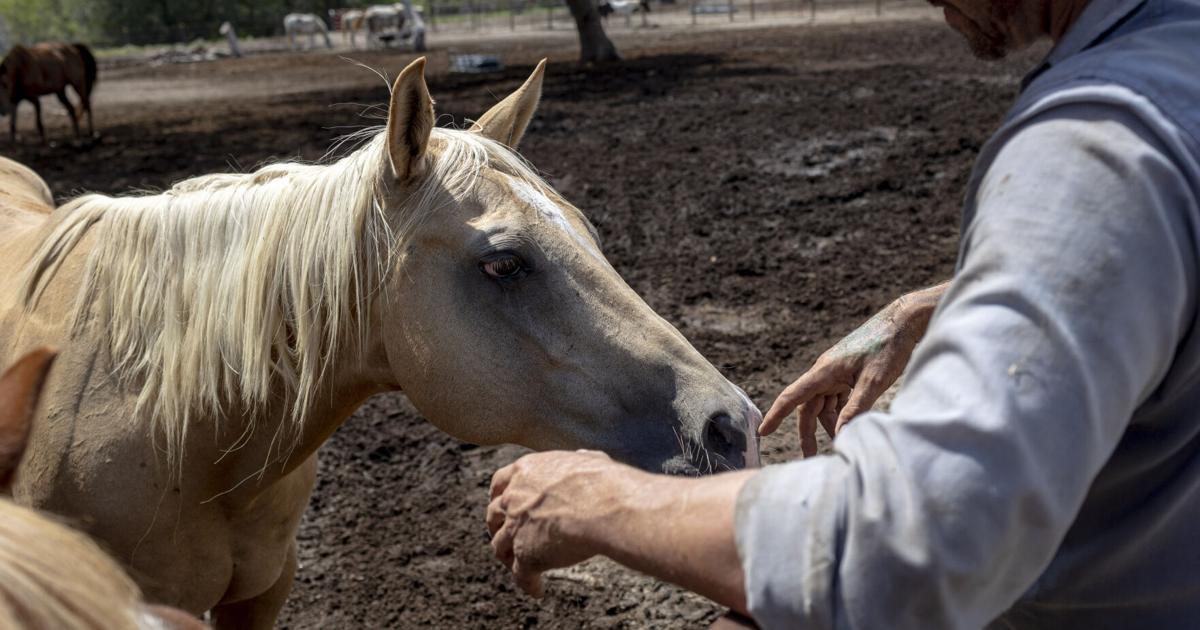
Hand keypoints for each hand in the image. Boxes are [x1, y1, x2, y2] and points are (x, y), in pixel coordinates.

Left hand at [487, 450, 631, 596]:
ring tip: (516, 565)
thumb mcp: (587, 460)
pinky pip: (521, 576)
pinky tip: (538, 590)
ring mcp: (516, 528)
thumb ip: (577, 460)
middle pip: (493, 514)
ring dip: (506, 556)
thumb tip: (583, 457)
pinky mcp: (526, 556)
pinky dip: (528, 584)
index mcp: (525, 472)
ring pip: (499, 546)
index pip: (500, 482)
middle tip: (506, 534)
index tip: (501, 501)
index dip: (499, 494)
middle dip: (497, 525)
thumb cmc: (602, 482)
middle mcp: (514, 499)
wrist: (604, 505)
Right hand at [759, 283, 946, 454]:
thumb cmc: (888, 348)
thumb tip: (839, 435)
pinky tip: (847, 424)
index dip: (776, 415)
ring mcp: (836, 372)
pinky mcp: (847, 373)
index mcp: (824, 371)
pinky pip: (835, 398)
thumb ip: (855, 409)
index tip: (763, 432)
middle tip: (810, 456)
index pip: (792, 397)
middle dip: (807, 432)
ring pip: (822, 403)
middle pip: (807, 406)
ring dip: (825, 424)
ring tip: (837, 443)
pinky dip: (838, 413)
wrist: (902, 322)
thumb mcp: (873, 382)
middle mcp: (825, 372)